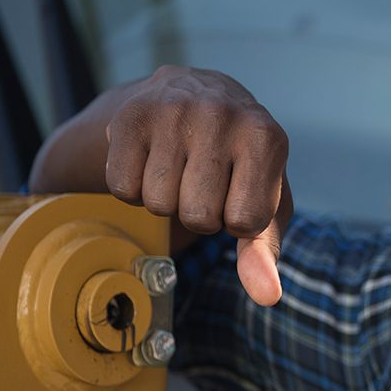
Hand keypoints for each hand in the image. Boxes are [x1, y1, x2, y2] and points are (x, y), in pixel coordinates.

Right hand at [103, 66, 292, 305]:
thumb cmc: (240, 163)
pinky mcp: (130, 115)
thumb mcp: (264, 201)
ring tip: (181, 169)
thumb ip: (264, 249)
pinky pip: (122, 188)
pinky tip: (152, 160)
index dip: (237, 221)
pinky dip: (134, 188)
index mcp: (266, 137)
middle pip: (198, 216)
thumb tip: (267, 296)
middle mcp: (221, 115)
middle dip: (200, 213)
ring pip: (158, 203)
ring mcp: (173, 111)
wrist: (196, 95)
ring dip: (167, 201)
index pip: (246, 222)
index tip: (238, 194)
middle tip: (206, 182)